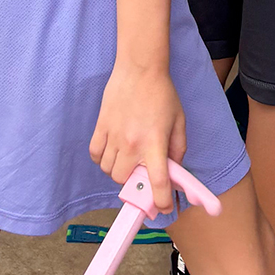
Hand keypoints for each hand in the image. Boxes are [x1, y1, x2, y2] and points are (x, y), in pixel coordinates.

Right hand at [89, 62, 185, 216]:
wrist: (140, 68)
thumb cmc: (162, 93)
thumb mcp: (179, 121)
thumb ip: (177, 149)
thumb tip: (173, 171)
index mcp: (155, 143)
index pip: (156, 182)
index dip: (160, 201)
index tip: (162, 207)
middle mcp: (132, 143)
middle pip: (124, 180)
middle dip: (133, 181)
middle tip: (140, 171)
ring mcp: (113, 135)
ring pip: (108, 170)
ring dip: (117, 170)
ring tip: (126, 158)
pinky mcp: (101, 126)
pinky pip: (95, 154)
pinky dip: (101, 158)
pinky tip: (111, 151)